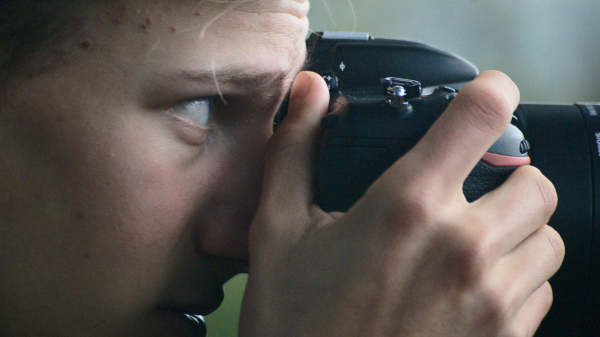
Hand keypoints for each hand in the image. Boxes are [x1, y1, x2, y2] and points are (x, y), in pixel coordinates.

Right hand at [239, 70, 563, 336]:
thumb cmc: (297, 325)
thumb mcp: (278, 232)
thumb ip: (296, 152)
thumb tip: (310, 93)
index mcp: (408, 207)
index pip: (481, 117)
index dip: (490, 93)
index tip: (485, 99)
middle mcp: (463, 248)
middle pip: (535, 183)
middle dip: (509, 180)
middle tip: (469, 194)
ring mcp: (492, 300)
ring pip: (545, 240)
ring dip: (516, 232)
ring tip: (468, 246)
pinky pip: (541, 292)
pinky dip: (517, 281)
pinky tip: (468, 290)